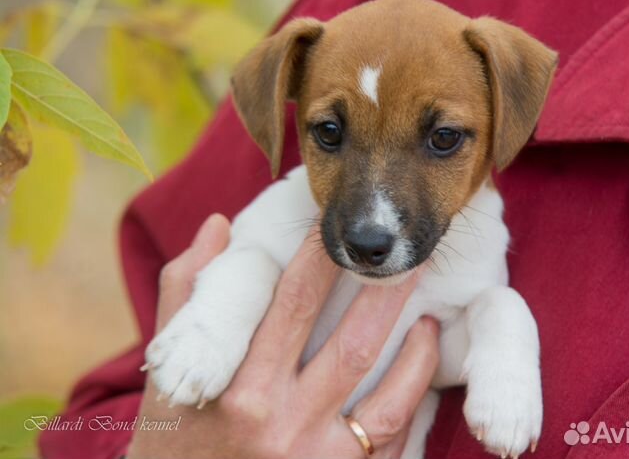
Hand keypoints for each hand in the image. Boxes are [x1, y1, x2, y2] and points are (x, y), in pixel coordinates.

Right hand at [127, 213, 438, 458]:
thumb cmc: (172, 438)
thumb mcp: (168, 369)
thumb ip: (187, 293)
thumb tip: (218, 225)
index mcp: (238, 387)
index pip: (293, 303)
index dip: (321, 256)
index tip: (339, 224)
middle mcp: (281, 425)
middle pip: (352, 343)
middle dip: (385, 292)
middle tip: (407, 255)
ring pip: (389, 397)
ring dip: (417, 351)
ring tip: (427, 314)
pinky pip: (390, 441)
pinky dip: (411, 402)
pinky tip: (417, 374)